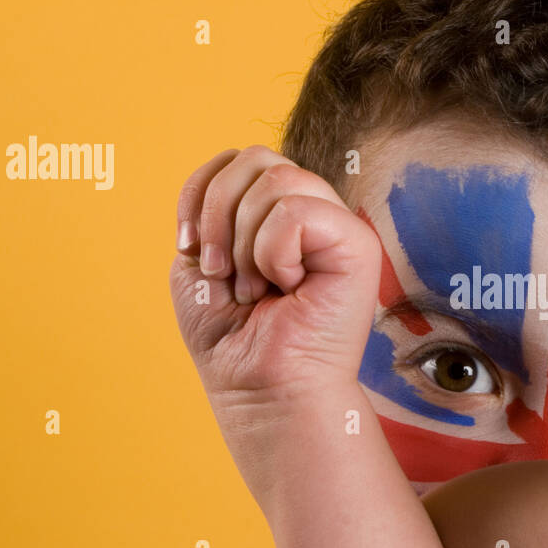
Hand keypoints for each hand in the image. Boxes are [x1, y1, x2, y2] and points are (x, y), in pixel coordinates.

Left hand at [169, 146, 379, 485]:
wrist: (261, 390)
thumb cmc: (235, 341)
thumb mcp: (201, 264)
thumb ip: (210, 211)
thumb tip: (223, 175)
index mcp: (278, 214)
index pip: (235, 159)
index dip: (201, 192)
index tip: (189, 248)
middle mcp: (312, 212)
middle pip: (254, 157)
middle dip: (218, 213)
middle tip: (221, 272)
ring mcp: (338, 225)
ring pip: (276, 179)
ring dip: (244, 242)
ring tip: (255, 288)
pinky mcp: (357, 244)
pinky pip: (295, 211)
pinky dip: (273, 253)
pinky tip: (286, 287)